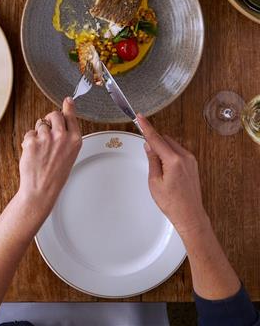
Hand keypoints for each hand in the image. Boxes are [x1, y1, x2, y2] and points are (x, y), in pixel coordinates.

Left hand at [16, 98, 82, 214]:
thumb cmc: (55, 175)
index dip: (67, 107)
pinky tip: (32, 153)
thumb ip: (67, 137)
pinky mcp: (32, 141)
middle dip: (49, 119)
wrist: (41, 190)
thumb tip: (62, 119)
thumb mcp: (69, 154)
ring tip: (40, 150)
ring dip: (38, 133)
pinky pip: (29, 133)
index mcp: (75, 140)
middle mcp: (62, 136)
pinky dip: (28, 141)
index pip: (71, 116)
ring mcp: (47, 138)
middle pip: (53, 114)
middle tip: (46, 130)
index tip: (67, 100)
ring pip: (39, 124)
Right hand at [139, 116, 208, 235]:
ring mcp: (191, 161)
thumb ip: (152, 160)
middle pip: (165, 139)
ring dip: (162, 148)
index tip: (140, 117)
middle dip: (154, 141)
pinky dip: (169, 153)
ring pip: (171, 144)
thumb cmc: (172, 202)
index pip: (156, 139)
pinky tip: (165, 166)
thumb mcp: (154, 181)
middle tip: (145, 152)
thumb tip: (149, 145)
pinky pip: (178, 151)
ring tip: (157, 167)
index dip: (146, 127)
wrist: (190, 215)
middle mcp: (185, 157)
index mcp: (174, 161)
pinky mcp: (193, 165)